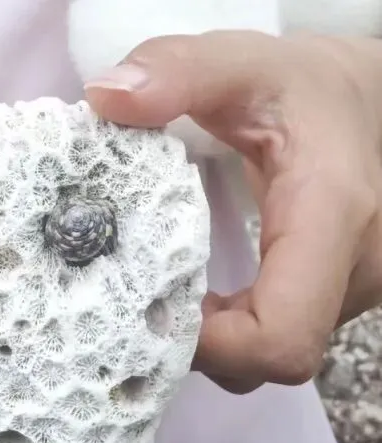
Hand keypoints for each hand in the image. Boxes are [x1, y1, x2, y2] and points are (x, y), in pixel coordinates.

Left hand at [85, 31, 381, 392]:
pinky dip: (227, 334)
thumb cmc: (299, 86)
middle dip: (197, 346)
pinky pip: (275, 340)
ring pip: (271, 360)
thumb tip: (106, 99)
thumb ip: (178, 71)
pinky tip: (190, 298)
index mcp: (333, 218)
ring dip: (210, 344)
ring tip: (158, 296)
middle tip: (137, 302)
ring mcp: (348, 293)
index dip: (210, 347)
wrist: (361, 102)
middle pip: (270, 360)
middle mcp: (354, 272)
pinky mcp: (331, 299)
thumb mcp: (241, 63)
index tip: (149, 308)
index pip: (280, 336)